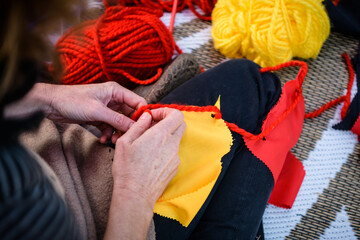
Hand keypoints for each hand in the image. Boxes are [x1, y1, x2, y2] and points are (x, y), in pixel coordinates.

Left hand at [4, 82, 146, 143]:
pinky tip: (103, 139)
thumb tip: (135, 127)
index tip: (144, 128)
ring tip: (113, 141)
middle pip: (130, 114)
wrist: (51, 104)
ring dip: (118, 132)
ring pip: (120, 122)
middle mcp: (113, 98)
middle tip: (129, 138)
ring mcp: (106, 108)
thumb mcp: (97, 112)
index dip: (143, 114)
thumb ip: (117, 119)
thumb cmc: (72, 101)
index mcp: (116, 91)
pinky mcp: (99, 116)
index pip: (138, 102)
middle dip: (129, 127)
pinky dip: (108, 133)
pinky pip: (109, 126)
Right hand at [113, 108, 185, 206]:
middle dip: (169, 120)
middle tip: (153, 125)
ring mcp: (175, 156)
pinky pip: (173, 151)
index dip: (166, 111)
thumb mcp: (125, 142)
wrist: (135, 195)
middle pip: (180, 124)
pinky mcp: (175, 167)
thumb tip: (147, 116)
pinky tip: (151, 156)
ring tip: (148, 143)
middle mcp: (172, 144)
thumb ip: (138, 125)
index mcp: (160, 135)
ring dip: (165, 135)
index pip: (176, 114)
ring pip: (176, 138)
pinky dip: (165, 148)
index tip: (154, 115)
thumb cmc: (127, 169)